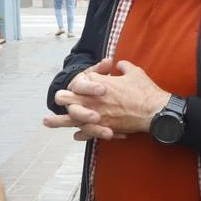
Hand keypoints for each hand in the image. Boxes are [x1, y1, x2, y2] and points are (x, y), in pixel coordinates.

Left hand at [42, 59, 169, 139]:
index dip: (84, 81)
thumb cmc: (144, 91)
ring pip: (70, 118)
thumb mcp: (134, 72)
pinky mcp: (101, 128)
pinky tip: (76, 135)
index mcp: (98, 82)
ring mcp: (95, 115)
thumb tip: (119, 65)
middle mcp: (92, 99)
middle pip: (67, 97)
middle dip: (64, 97)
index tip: (89, 82)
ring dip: (58, 120)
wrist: (153, 111)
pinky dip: (81, 134)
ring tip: (47, 121)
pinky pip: (85, 132)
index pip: (81, 80)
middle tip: (61, 100)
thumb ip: (123, 66)